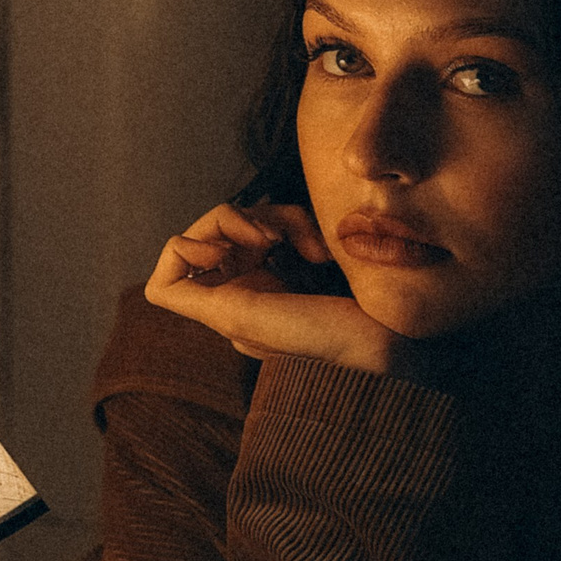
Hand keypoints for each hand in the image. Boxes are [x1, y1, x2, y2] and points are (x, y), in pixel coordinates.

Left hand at [144, 203, 401, 374]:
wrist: (393, 344)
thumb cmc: (324, 339)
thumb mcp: (247, 321)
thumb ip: (199, 298)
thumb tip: (167, 267)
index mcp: (223, 309)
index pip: (174, 262)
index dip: (190, 243)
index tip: (224, 252)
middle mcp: (243, 289)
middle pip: (214, 229)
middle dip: (241, 220)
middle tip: (271, 236)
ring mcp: (274, 271)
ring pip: (252, 216)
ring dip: (280, 219)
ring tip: (312, 247)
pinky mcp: (303, 256)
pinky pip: (284, 218)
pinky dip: (300, 221)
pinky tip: (321, 248)